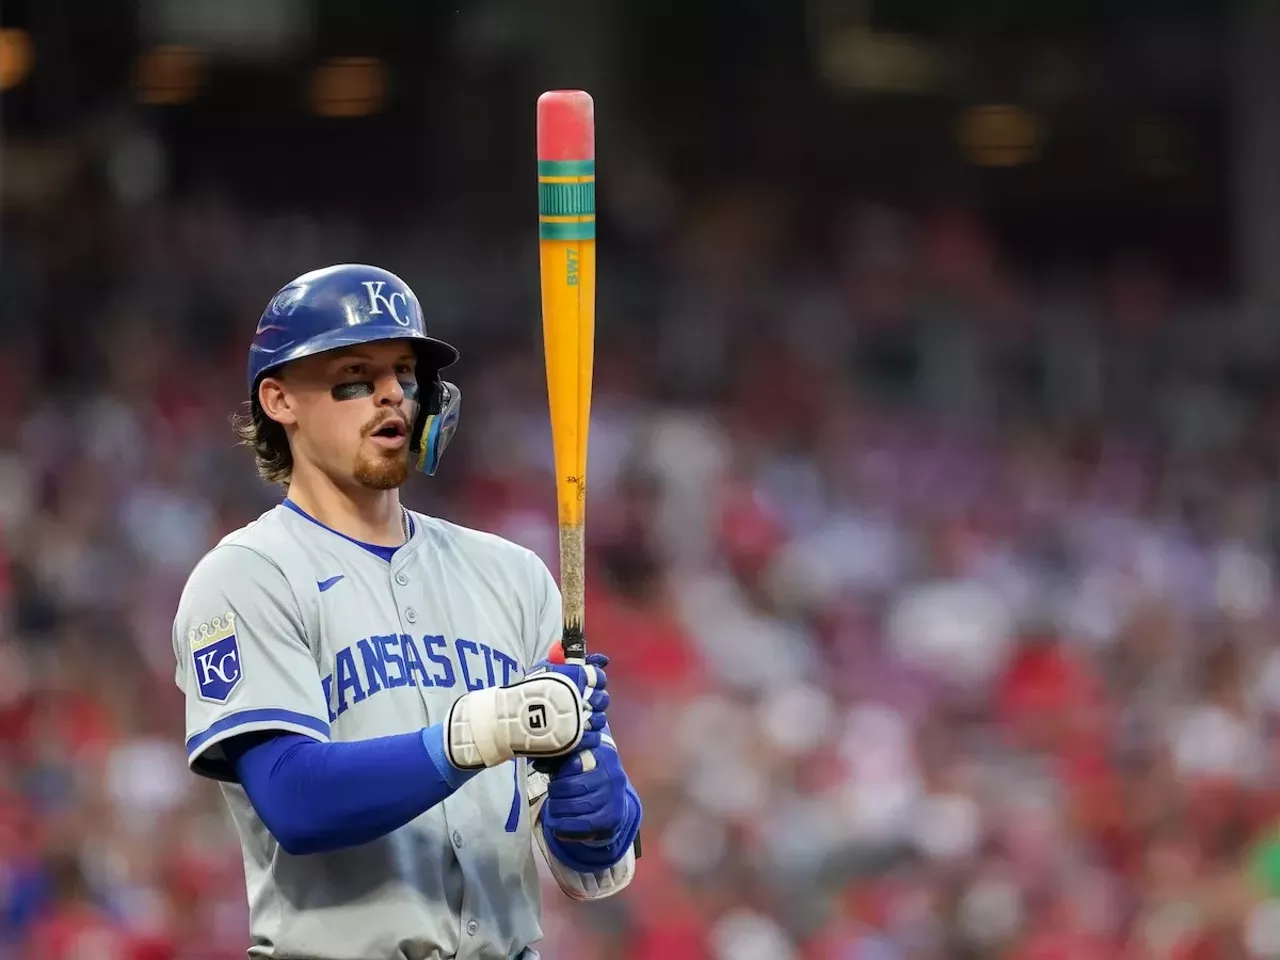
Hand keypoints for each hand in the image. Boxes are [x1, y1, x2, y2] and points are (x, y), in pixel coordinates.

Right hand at [530, 653, 611, 770]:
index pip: (598, 676)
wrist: (512, 719)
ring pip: (600, 719)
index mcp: (574, 677)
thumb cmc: (526, 692)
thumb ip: (556, 660)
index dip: (597, 680)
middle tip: (587, 703)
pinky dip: (591, 736)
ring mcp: (581, 719)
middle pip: (602, 698)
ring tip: (583, 719)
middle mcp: (581, 697)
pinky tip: (581, 733)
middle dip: (596, 700)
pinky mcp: (579, 739)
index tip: (592, 684)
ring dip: (594, 718)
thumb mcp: (541, 670)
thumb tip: (563, 648)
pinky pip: (595, 737)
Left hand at [542, 741, 629, 846]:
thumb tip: (538, 765)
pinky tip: (557, 823)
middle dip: (556, 794)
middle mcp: (613, 775)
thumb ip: (560, 760)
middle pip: (574, 786)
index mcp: (605, 755)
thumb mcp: (580, 761)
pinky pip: (584, 824)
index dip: (559, 774)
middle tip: (551, 797)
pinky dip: (566, 825)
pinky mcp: (611, 819)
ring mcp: (614, 798)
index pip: (574, 762)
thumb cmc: (591, 777)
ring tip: (552, 810)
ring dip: (559, 810)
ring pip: (577, 806)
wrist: (615, 800)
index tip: (553, 781)